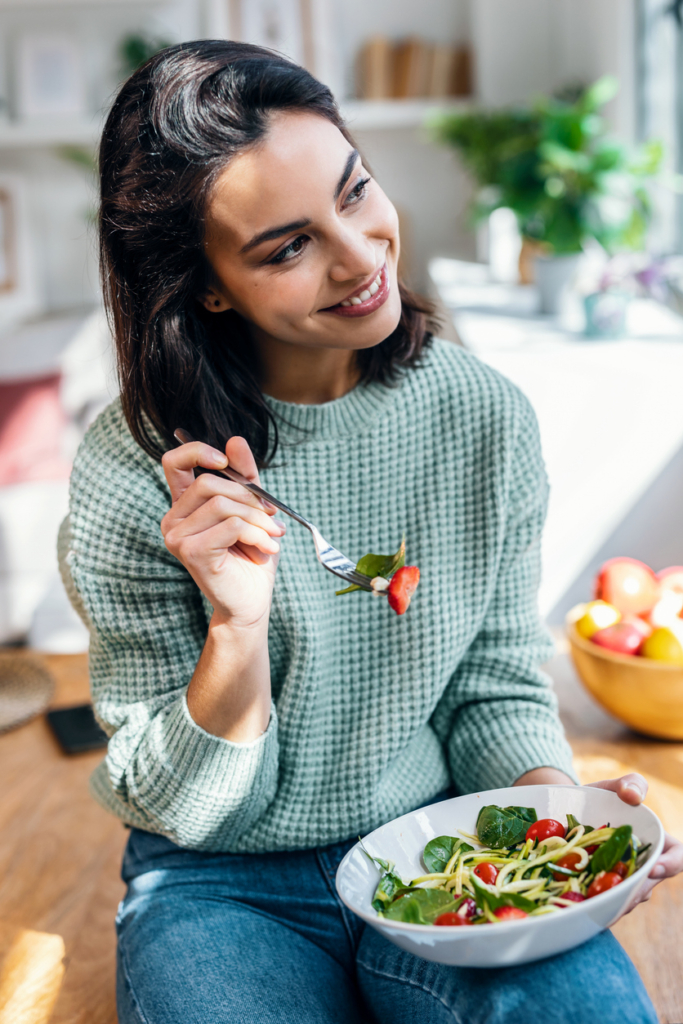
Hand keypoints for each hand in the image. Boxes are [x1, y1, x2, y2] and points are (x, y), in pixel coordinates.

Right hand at [161, 436, 285, 629]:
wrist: (251, 601)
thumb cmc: (250, 556)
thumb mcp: (252, 509)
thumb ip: (244, 477)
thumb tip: (235, 441)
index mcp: (184, 505)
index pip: (174, 462)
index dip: (197, 451)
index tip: (224, 460)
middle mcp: (173, 519)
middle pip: (208, 483)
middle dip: (248, 497)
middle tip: (272, 517)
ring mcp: (177, 537)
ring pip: (222, 504)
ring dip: (257, 518)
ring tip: (273, 537)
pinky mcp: (191, 552)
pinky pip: (230, 525)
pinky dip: (257, 533)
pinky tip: (267, 549)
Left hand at [588, 773, 682, 916]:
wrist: (571, 812)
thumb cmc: (602, 798)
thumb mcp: (614, 786)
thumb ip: (630, 783)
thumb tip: (633, 796)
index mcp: (657, 842)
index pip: (679, 857)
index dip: (671, 865)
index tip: (652, 868)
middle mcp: (645, 865)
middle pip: (650, 885)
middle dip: (637, 892)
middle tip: (617, 892)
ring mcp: (625, 880)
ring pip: (630, 899)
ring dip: (618, 903)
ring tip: (600, 901)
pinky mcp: (605, 889)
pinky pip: (608, 903)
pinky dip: (600, 905)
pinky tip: (586, 907)